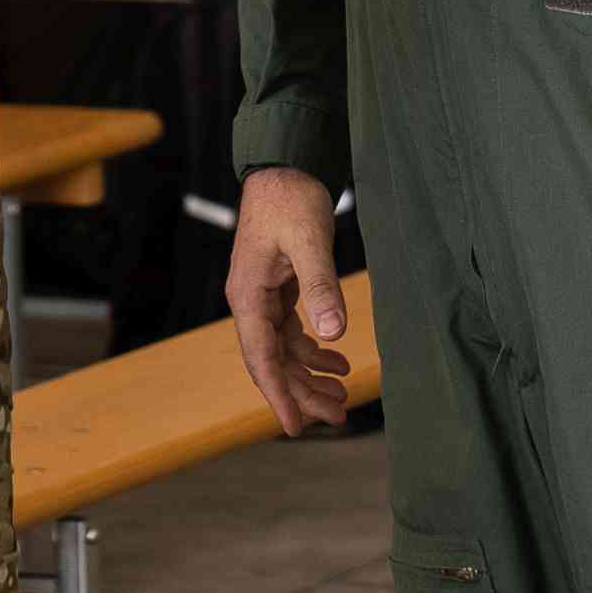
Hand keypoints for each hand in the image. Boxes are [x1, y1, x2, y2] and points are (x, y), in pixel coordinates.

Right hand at [223, 168, 352, 435]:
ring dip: (310, 374)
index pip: (262, 358)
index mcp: (249, 295)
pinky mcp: (278, 287)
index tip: (296, 427)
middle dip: (303, 391)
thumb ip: (321, 287)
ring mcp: (263, 295)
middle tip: (338, 416)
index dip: (279, 394)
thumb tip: (333, 334)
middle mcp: (250, 301)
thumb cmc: (292, 198)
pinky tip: (338, 359)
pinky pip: (291, 330)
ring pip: (284, 349)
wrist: (284, 165)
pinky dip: (313, 348)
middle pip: (273, 361)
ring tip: (342, 396)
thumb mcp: (310, 241)